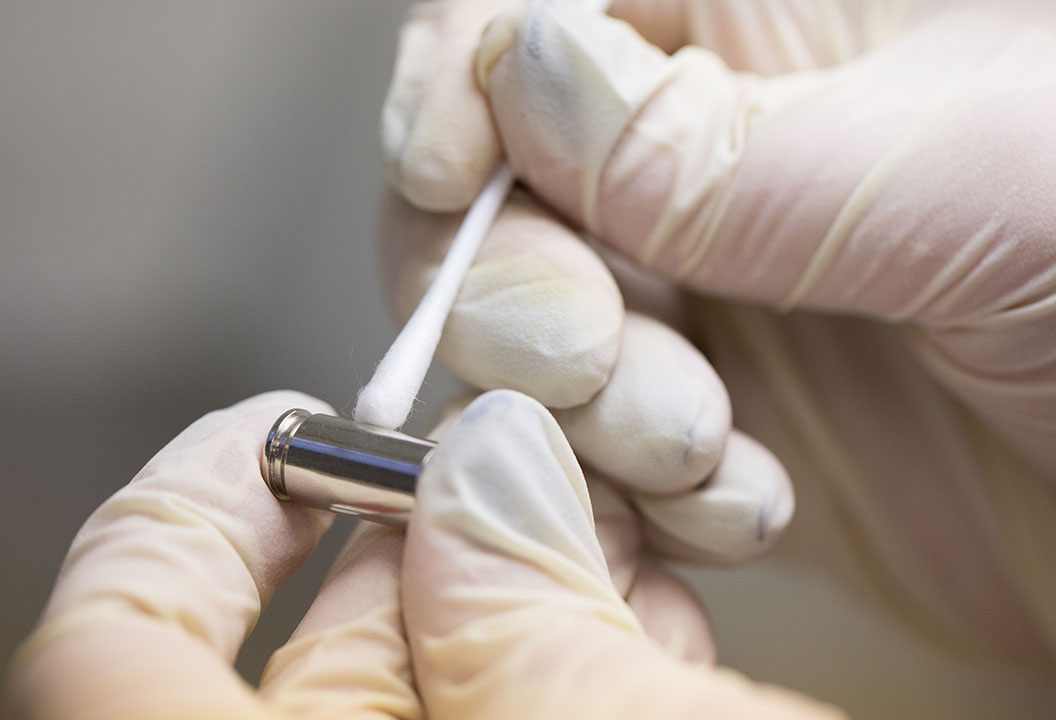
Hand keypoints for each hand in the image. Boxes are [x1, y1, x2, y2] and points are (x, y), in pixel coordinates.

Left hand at [4, 390, 841, 718]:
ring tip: (636, 543)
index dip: (181, 515)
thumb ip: (531, 639)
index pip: (114, 661)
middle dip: (441, 533)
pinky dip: (578, 663)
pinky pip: (522, 716)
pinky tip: (664, 630)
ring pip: (438, 680)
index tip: (277, 424)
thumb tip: (486, 478)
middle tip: (539, 465)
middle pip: (317, 651)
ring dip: (536, 591)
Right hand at [379, 0, 1055, 692]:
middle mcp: (717, 151)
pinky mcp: (717, 418)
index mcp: (771, 21)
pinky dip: (633, 495)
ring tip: (699, 445)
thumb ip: (721, 146)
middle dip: (512, 285)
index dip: (457, 87)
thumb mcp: (975, 172)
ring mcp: (706, 292)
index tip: (444, 177)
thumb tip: (525, 77)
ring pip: (524, 335)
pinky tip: (738, 502)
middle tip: (592, 354)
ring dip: (581, 409)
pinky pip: (591, 451)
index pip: (530, 11)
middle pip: (496, 190)